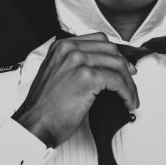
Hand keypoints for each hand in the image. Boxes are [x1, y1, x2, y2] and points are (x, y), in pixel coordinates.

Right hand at [13, 33, 139, 147]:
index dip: (115, 54)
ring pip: (118, 65)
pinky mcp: (87, 77)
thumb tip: (101, 69)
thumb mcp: (56, 75)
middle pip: (111, 50)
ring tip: (131, 97)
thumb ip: (75, 65)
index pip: (98, 40)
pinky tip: (127, 102)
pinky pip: (117, 82)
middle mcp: (70, 50)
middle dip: (125, 67)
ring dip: (129, 83)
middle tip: (131, 81)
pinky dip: (127, 93)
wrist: (35, 124)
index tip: (123, 66)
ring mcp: (79, 62)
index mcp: (62, 47)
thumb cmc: (44, 108)